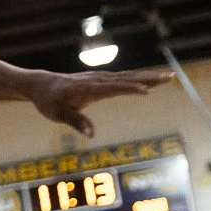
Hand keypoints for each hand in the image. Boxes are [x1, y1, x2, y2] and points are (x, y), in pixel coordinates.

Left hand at [27, 68, 171, 136]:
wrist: (41, 85)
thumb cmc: (48, 101)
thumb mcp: (57, 114)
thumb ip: (75, 122)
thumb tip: (91, 134)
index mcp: (88, 88)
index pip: (113, 88)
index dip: (129, 89)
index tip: (147, 90)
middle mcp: (97, 80)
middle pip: (127, 78)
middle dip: (149, 78)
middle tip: (169, 77)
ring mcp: (100, 78)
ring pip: (128, 76)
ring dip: (149, 76)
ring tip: (168, 76)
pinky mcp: (101, 80)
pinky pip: (123, 78)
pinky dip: (139, 78)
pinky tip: (151, 79)